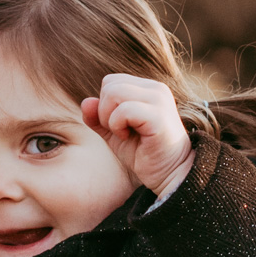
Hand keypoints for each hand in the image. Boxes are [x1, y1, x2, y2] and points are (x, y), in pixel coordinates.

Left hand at [81, 73, 194, 198]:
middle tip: (119, 131)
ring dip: (109, 118)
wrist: (169, 175)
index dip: (105, 105)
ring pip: (113, 93)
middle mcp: (155, 89)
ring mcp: (159, 99)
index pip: (111, 81)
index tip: (118, 126)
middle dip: (104, 111)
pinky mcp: (158, 115)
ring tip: (124, 134)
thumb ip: (98, 117)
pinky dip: (117, 126)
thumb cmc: (143, 153)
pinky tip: (128, 137)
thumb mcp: (114, 133)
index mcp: (147, 88)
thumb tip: (85, 102)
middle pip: (110, 85)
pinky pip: (123, 110)